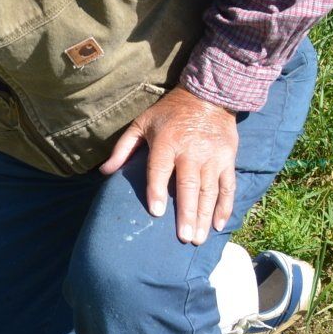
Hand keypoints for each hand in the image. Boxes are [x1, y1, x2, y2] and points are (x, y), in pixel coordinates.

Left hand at [100, 87, 238, 245]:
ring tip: (198, 238)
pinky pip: (228, 186)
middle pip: (189, 186)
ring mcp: (212, 156)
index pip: (160, 169)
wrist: (209, 95)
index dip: (157, 191)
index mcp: (167, 142)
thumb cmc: (169, 112)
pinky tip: (218, 224)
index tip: (156, 213)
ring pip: (209, 190)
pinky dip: (224, 206)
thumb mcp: (141, 123)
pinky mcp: (228, 159)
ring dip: (204, 216)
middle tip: (184, 238)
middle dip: (187, 213)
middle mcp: (191, 151)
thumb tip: (104, 172)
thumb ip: (123, 148)